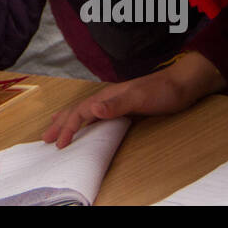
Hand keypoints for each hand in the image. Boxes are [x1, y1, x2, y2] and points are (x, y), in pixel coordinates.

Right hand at [42, 51, 224, 146]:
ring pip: (84, 110)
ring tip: (55, 125)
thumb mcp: (140, 97)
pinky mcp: (123, 105)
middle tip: (45, 137)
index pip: (80, 112)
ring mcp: (114, 100)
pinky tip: (86, 120)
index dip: (68, 127)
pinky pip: (95, 113)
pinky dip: (84, 118)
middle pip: (77, 109)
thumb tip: (92, 108)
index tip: (59, 144)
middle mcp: (107, 96)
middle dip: (60, 123)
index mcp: (107, 95)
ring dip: (68, 119)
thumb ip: (116, 103)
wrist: (182, 83)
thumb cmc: (163, 91)